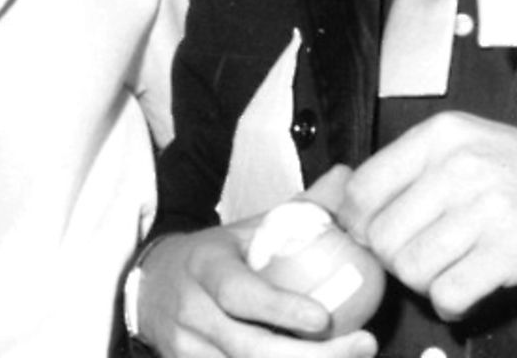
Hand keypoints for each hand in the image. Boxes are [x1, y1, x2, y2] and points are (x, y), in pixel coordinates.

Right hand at [135, 216, 378, 357]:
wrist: (152, 285)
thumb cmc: (216, 258)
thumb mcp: (249, 230)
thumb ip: (300, 210)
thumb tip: (348, 177)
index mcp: (205, 267)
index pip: (238, 293)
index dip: (279, 308)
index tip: (323, 317)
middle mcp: (192, 311)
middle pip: (249, 347)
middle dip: (311, 356)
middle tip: (364, 345)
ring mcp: (187, 349)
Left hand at [336, 111, 516, 320]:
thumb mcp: (474, 147)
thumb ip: (415, 170)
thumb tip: (348, 206)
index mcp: (443, 135)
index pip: (363, 188)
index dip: (360, 224)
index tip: (374, 239)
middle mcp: (460, 165)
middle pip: (382, 235)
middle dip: (395, 260)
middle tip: (423, 261)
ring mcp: (487, 207)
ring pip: (410, 267)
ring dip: (424, 282)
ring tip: (450, 271)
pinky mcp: (512, 251)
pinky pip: (449, 293)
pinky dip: (451, 303)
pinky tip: (467, 291)